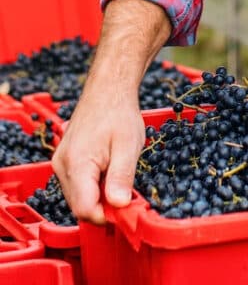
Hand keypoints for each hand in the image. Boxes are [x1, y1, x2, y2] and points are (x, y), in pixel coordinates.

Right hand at [52, 87, 144, 224]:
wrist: (107, 88)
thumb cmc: (118, 112)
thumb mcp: (128, 145)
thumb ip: (122, 176)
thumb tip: (119, 205)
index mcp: (77, 163)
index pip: (85, 209)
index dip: (107, 216)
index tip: (126, 210)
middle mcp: (62, 165)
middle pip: (80, 206)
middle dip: (103, 207)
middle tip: (126, 192)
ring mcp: (60, 163)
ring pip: (77, 197)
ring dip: (98, 196)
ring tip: (117, 175)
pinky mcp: (64, 160)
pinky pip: (76, 185)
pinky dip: (92, 186)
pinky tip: (108, 170)